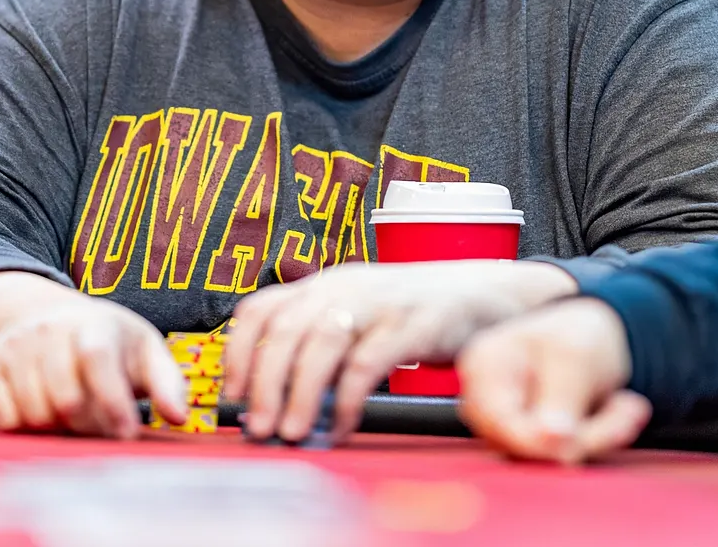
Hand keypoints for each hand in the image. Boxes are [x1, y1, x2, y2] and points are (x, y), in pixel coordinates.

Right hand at [0, 272, 186, 437]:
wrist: (49, 317)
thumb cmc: (110, 343)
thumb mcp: (145, 351)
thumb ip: (168, 383)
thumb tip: (179, 418)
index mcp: (95, 323)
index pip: (96, 359)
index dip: (111, 400)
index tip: (127, 434)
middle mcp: (50, 329)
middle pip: (65, 397)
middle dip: (88, 426)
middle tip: (101, 428)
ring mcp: (16, 345)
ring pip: (34, 413)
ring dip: (58, 430)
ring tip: (73, 417)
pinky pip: (3, 417)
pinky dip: (25, 428)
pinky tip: (43, 413)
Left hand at [223, 260, 575, 442]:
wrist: (485, 293)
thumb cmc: (414, 313)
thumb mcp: (360, 312)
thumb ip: (321, 340)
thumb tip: (274, 395)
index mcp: (324, 285)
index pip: (261, 308)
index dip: (238, 352)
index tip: (232, 395)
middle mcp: (344, 287)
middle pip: (285, 330)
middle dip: (263, 385)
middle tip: (257, 428)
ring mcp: (378, 302)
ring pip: (321, 345)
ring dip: (299, 394)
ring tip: (291, 432)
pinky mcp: (412, 323)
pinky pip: (367, 364)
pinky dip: (347, 400)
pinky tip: (342, 426)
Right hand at [457, 298, 649, 463]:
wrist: (596, 333)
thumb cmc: (577, 333)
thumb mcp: (574, 355)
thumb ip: (561, 399)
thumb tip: (554, 446)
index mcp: (485, 369)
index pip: (498, 422)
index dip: (538, 443)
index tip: (577, 446)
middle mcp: (487, 400)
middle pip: (524, 445)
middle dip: (583, 436)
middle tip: (631, 411)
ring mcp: (510, 424)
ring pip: (550, 456)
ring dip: (598, 436)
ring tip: (629, 406)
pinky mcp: (535, 442)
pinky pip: (566, 456)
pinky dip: (599, 439)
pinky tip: (620, 411)